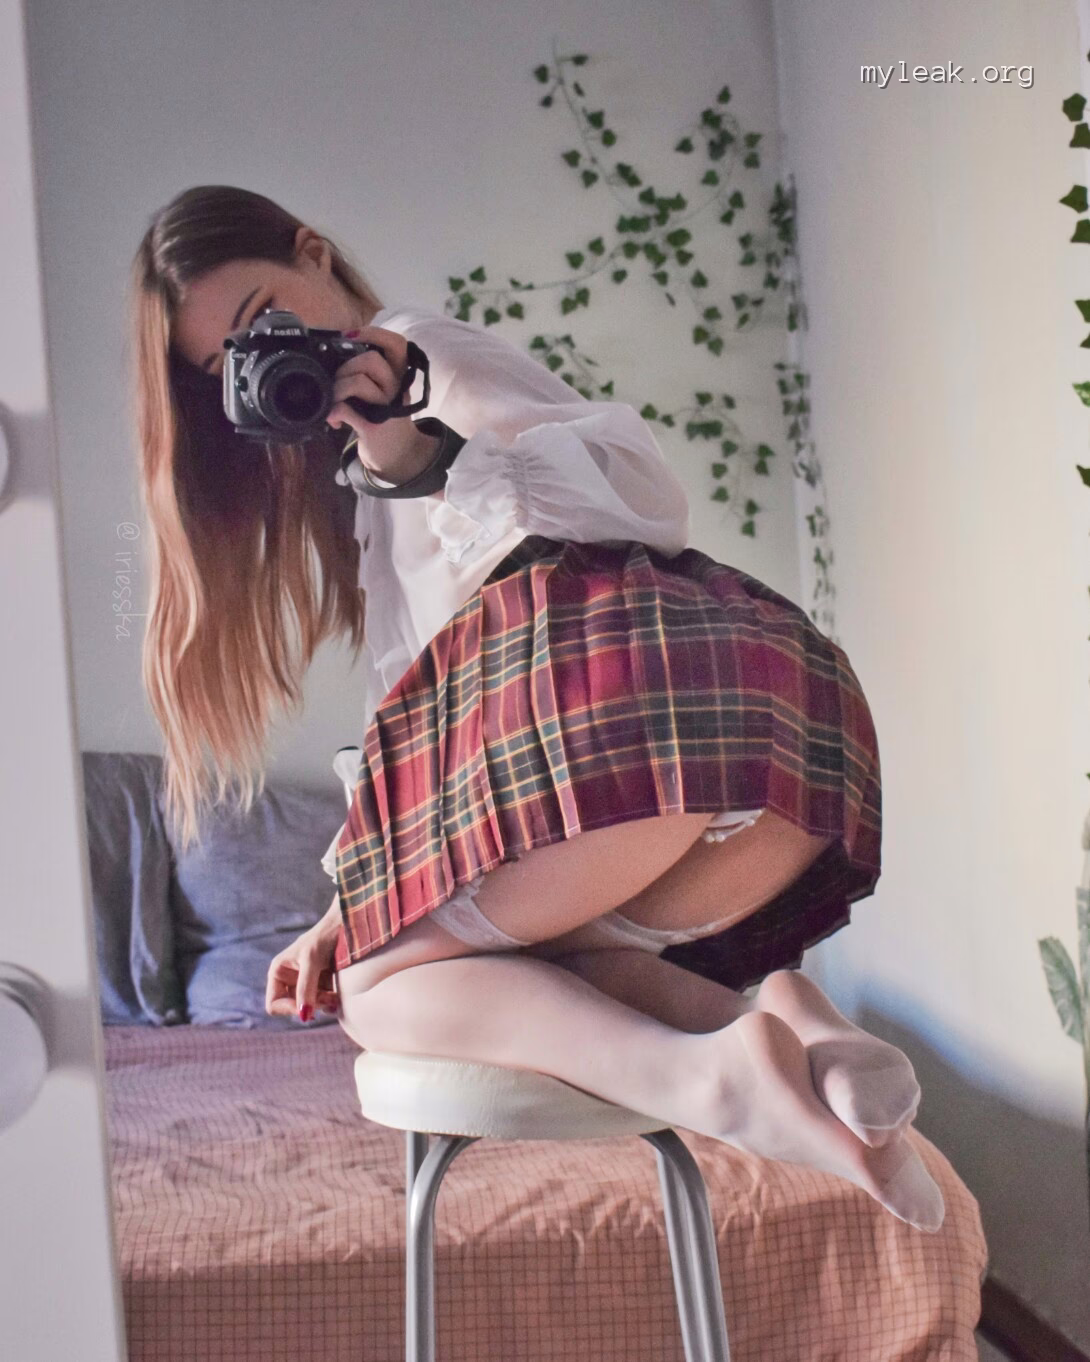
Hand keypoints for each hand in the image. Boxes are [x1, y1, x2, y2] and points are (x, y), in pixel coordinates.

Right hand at [265, 914, 341, 1021]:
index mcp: (278, 972)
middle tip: (329, 1000)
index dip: (289, 1010)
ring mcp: (306, 982)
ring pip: (309, 1007)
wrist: (346, 924)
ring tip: (335, 997)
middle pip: (294, 1008)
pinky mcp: (321, 983)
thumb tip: (304, 1016)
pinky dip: (330, 1001)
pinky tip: (338, 995)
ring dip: (322, 1005)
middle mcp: (289, 979)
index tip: (308, 1008)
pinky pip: (322, 1002)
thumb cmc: (324, 936)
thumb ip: (306, 988)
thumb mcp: (312, 961)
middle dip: (310, 1006)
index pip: (274, 1004)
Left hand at [325, 325, 439, 482]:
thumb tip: (336, 354)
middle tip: (340, 382)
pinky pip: (344, 409)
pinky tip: (334, 420)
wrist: (397, 454)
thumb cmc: (383, 418)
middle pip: (371, 360)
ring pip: (357, 381)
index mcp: (399, 376)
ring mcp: (387, 408)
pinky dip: (332, 412)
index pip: (396, 344)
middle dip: (346, 368)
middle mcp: (397, 388)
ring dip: (337, 390)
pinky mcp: (373, 426)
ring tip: (336, 401)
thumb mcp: (384, 392)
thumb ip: (369, 373)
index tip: (350, 337)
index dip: (374, 333)